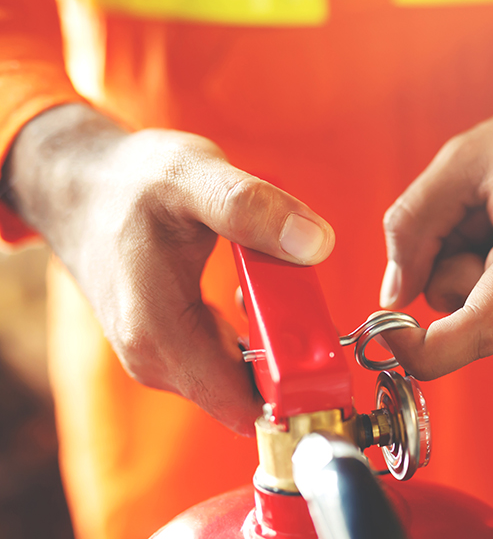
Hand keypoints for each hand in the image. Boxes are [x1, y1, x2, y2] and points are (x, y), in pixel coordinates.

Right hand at [1, 104, 333, 434]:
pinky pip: (225, 362)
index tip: (327, 353)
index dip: (296, 390)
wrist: (77, 184)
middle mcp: (154, 360)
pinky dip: (253, 336)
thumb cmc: (130, 180)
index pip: (242, 405)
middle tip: (302, 297)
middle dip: (292, 357)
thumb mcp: (195, 176)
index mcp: (160, 332)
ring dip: (273, 342)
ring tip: (273, 282)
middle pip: (248, 393)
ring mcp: (157, 359)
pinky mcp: (166, 349)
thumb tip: (316, 243)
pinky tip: (255, 293)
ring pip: (240, 379)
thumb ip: (253, 208)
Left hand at [379, 39, 492, 379]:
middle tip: (481, 208)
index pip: (481, 328)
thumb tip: (392, 297)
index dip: (426, 349)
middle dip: (453, 263)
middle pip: (469, 307)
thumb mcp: (464, 158)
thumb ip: (413, 225)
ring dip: (484, 263)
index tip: (390, 339)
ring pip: (489, 306)